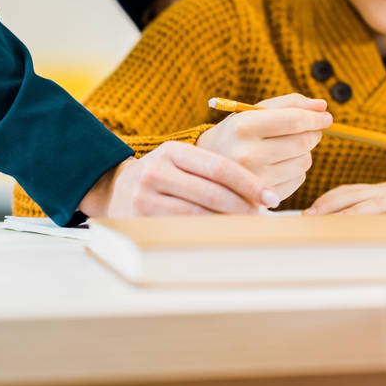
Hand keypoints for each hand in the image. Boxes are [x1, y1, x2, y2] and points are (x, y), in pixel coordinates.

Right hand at [79, 142, 279, 216]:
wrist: (114, 189)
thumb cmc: (162, 174)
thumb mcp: (180, 159)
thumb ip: (211, 169)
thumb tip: (258, 191)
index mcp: (173, 150)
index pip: (220, 167)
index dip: (249, 183)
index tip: (270, 197)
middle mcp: (157, 170)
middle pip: (211, 193)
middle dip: (243, 206)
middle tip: (264, 215)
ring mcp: (145, 196)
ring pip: (198, 215)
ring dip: (228, 223)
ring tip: (248, 226)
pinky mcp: (139, 220)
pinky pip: (181, 230)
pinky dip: (207, 234)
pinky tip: (223, 235)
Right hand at [198, 94, 331, 201]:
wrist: (205, 169)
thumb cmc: (235, 134)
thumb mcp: (252, 112)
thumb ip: (288, 104)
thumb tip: (322, 106)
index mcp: (243, 126)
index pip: (293, 120)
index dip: (315, 117)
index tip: (327, 116)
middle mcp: (247, 154)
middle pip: (302, 142)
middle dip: (314, 133)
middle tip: (311, 129)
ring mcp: (255, 180)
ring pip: (304, 162)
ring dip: (305, 152)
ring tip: (288, 147)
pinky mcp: (262, 199)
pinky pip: (298, 180)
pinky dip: (297, 169)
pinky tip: (280, 164)